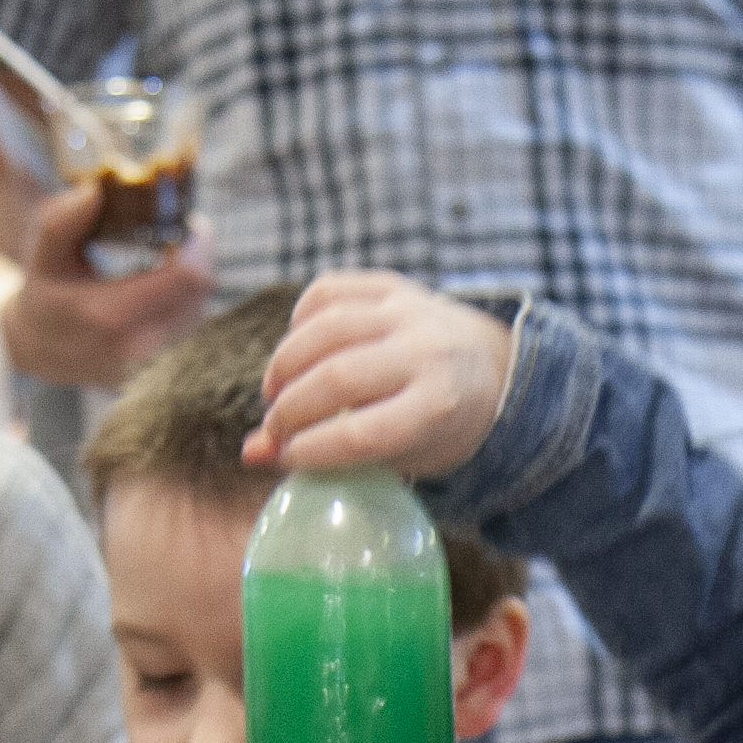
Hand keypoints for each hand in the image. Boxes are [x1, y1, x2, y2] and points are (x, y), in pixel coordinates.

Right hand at [0, 191, 217, 387]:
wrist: (36, 346)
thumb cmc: (44, 292)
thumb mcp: (45, 252)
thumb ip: (64, 220)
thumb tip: (95, 191)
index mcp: (109, 316)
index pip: (185, 279)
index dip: (197, 246)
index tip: (190, 222)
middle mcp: (135, 348)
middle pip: (198, 295)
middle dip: (198, 258)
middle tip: (185, 232)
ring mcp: (147, 365)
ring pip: (197, 311)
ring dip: (193, 279)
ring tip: (174, 253)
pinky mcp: (155, 368)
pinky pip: (186, 328)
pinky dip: (185, 299)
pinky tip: (167, 281)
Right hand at [246, 271, 512, 476]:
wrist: (490, 366)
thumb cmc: (437, 427)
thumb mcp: (400, 454)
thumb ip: (333, 456)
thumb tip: (252, 454)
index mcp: (440, 407)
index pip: (362, 433)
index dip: (312, 449)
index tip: (286, 458)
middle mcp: (428, 353)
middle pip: (337, 378)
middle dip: (290, 409)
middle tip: (274, 429)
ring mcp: (411, 311)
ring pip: (326, 328)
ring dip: (284, 364)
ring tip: (275, 392)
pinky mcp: (393, 284)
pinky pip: (328, 291)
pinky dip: (299, 320)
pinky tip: (298, 350)